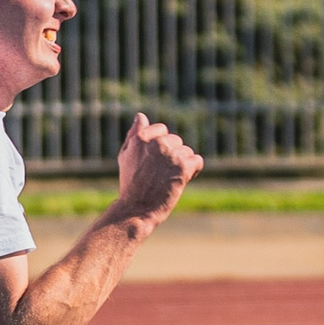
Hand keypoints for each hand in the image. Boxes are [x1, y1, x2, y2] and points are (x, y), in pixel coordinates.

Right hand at [110, 112, 201, 229]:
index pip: (163, 130)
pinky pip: (197, 161)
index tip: (154, 162)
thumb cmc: (131, 183)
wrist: (137, 208)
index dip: (162, 146)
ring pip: (187, 152)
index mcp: (142, 137)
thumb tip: (141, 116)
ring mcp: (171, 154)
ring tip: (168, 179)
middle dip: (172, 155)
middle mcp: (157, 143)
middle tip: (160, 173)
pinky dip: (192, 171)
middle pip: (176, 141)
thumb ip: (134, 134)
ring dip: (182, 165)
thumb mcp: (126, 155)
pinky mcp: (183, 167)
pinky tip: (180, 180)